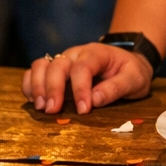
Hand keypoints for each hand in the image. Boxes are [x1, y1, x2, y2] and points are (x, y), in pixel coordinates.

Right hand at [21, 43, 152, 114]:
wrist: (127, 61)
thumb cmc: (131, 71)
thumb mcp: (135, 79)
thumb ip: (116, 88)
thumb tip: (94, 100)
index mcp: (97, 53)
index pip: (83, 68)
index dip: (80, 89)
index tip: (83, 110)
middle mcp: (76, 54)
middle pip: (57, 65)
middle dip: (53, 88)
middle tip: (53, 111)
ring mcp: (63, 60)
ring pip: (40, 65)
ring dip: (37, 86)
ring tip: (41, 107)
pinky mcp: (54, 70)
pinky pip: (34, 72)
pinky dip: (29, 85)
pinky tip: (34, 102)